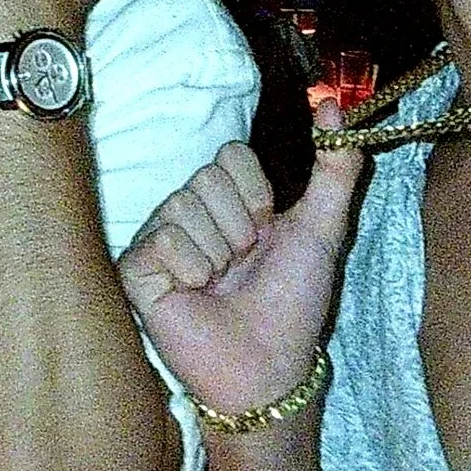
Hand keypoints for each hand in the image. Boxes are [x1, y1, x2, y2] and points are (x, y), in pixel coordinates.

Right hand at [119, 111, 364, 417]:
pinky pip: (162, 240)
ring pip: (182, 204)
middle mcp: (189, 214)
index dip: (255, 193)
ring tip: (220, 282)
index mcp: (228, 201)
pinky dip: (190, 268)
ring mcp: (159, 241)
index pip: (229, 153)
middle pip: (205, 177)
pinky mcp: (136, 271)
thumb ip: (334, 167)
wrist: (268, 365)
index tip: (267, 231)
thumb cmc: (293, 302)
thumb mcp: (322, 228)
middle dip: (238, 226)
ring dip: (217, 252)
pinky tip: (195, 292)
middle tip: (242, 264)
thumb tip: (332, 104)